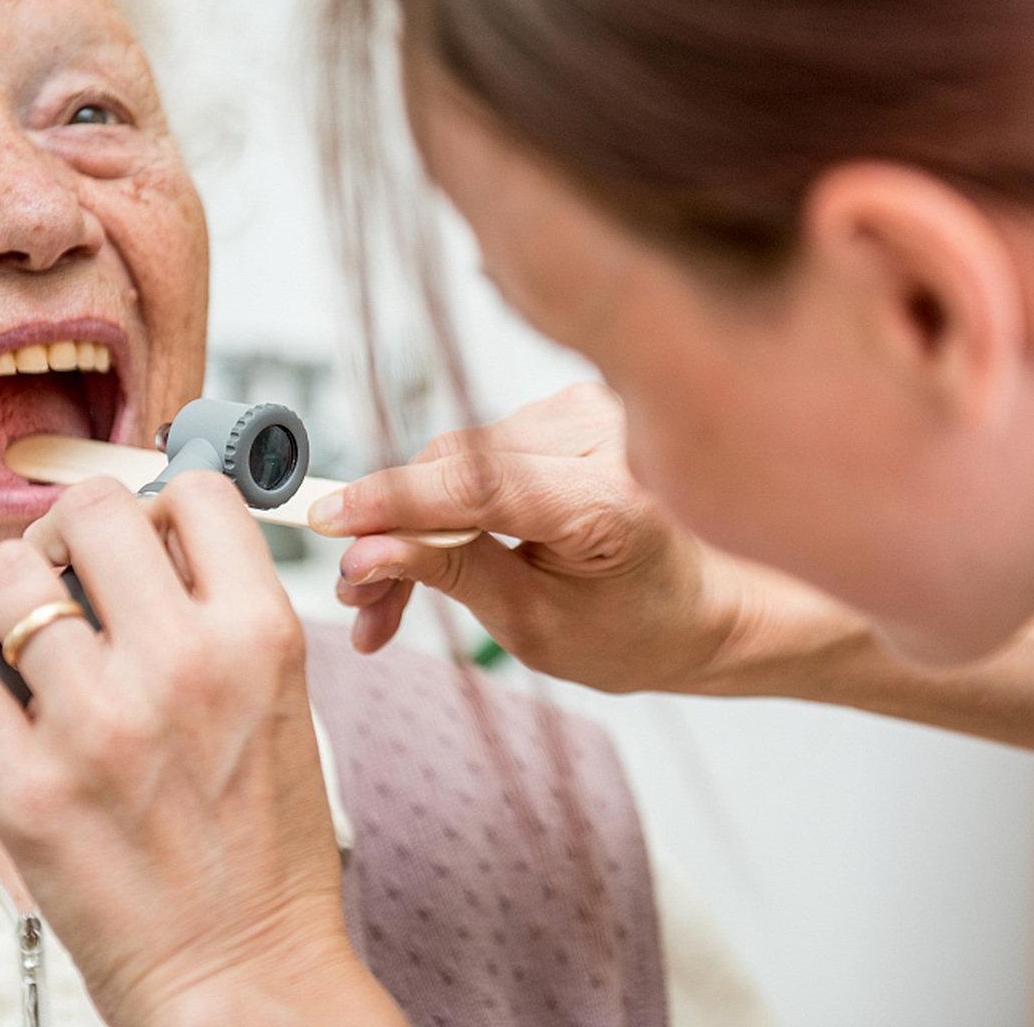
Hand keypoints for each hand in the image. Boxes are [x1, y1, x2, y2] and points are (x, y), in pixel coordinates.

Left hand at [0, 473, 404, 1026]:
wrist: (243, 973)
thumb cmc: (266, 848)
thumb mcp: (283, 703)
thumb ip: (224, 615)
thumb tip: (147, 540)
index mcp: (260, 638)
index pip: (195, 495)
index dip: (161, 505)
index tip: (142, 537)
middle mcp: (181, 666)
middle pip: (93, 511)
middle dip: (71, 533)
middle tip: (66, 571)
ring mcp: (97, 725)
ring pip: (6, 576)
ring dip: (3, 593)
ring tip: (14, 631)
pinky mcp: (25, 787)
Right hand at [310, 381, 758, 692]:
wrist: (708, 607)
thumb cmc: (639, 629)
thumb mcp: (534, 627)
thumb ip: (449, 576)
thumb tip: (362, 552)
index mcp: (607, 498)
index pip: (475, 485)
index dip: (390, 503)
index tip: (325, 524)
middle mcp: (600, 435)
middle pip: (453, 465)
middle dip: (392, 530)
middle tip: (357, 600)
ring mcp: (587, 410)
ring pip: (458, 457)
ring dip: (415, 518)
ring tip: (389, 595)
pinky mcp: (570, 406)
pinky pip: (481, 449)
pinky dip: (449, 496)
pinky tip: (437, 544)